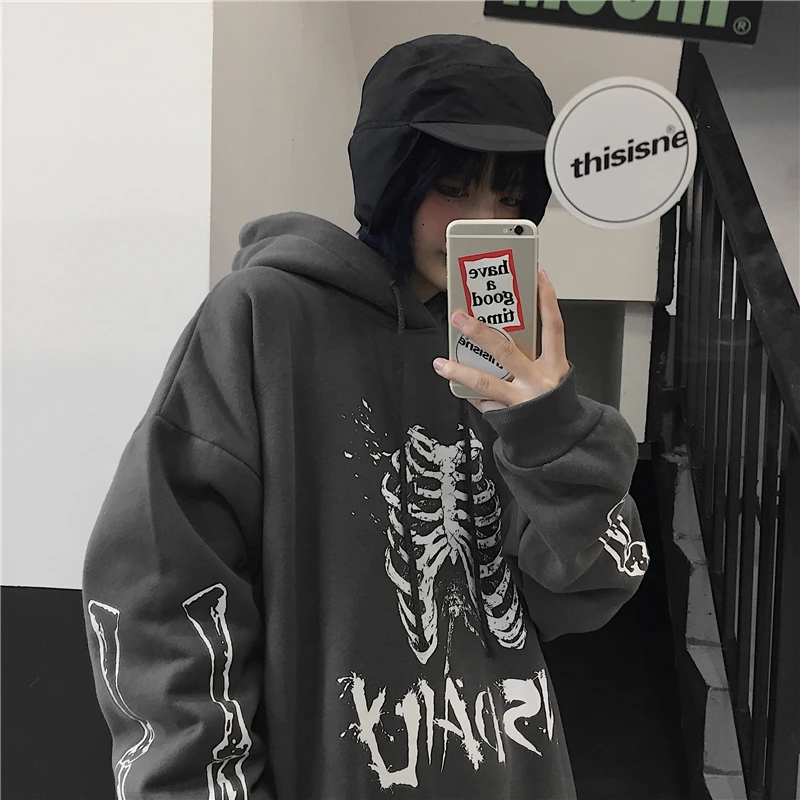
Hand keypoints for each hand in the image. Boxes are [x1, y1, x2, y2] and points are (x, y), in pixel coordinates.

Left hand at [433, 269, 569, 412]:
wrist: (559, 440)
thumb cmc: (553, 403)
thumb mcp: (553, 374)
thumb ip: (533, 356)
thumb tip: (501, 333)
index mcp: (555, 365)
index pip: (553, 326)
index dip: (547, 301)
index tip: (538, 277)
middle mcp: (538, 381)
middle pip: (506, 351)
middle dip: (480, 333)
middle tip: (459, 317)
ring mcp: (521, 400)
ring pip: (484, 382)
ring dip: (459, 371)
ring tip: (440, 363)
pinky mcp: (506, 416)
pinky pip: (483, 402)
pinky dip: (472, 394)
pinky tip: (460, 388)